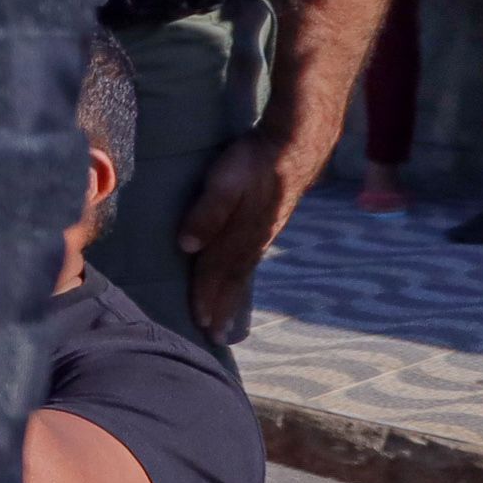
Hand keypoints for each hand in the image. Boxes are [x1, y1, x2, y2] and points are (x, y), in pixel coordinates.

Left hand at [175, 129, 314, 340]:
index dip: (206, 297)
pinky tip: (239, 282)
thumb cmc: (254, 161)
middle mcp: (253, 240)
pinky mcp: (268, 222)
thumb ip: (206, 213)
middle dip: (222, 308)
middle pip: (232, 280)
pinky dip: (242, 277)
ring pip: (243, 272)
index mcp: (240, 235)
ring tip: (227, 321)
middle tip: (216, 338)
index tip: (200, 323)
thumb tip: (187, 247)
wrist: (294, 143)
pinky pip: (251, 259)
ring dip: (232, 297)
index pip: (216, 272)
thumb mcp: (225, 182)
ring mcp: (262, 233)